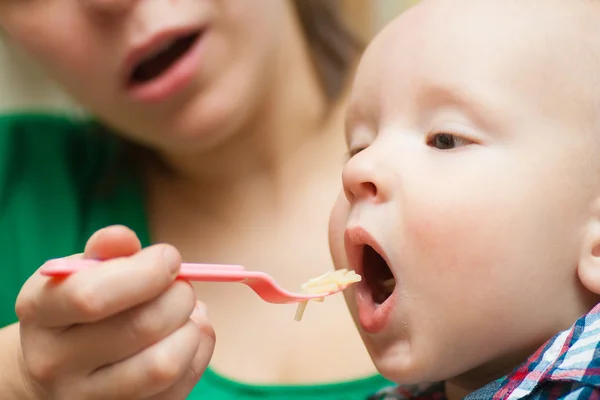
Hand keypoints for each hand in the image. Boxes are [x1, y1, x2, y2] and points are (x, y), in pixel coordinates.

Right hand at [15, 225, 214, 399]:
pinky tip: (186, 335)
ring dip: (192, 328)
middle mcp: (55, 363)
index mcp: (41, 312)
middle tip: (182, 285)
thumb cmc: (80, 305)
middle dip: (179, 295)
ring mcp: (88, 399)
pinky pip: (180, 386)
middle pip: (140, 328)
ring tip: (186, 313)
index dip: (146, 272)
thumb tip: (124, 238)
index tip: (169, 258)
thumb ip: (106, 249)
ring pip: (164, 364)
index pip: (92, 296)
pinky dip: (197, 352)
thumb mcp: (82, 270)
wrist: (58, 364)